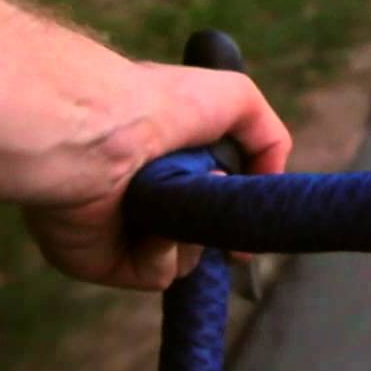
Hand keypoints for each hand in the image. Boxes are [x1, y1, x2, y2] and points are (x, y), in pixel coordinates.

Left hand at [23, 61, 291, 289]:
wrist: (100, 135)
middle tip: (221, 205)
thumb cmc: (157, 106)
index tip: (256, 207)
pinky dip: (164, 251)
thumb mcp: (236, 97)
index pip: (211, 192)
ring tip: (178, 200)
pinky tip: (154, 224)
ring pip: (188, 257)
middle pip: (204, 231)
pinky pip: (158, 272)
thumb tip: (271, 181)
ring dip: (196, 234)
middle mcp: (145, 195)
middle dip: (222, 221)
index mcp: (166, 158)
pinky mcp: (106, 260)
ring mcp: (125, 231)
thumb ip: (268, 136)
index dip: (236, 201)